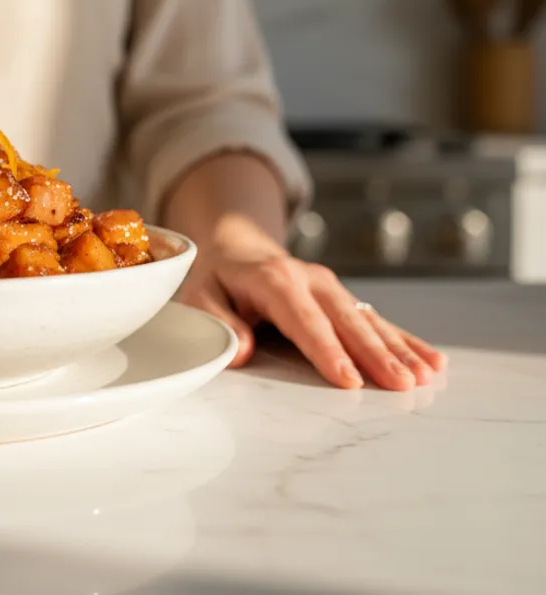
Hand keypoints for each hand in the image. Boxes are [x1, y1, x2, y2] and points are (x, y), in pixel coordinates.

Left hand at [176, 215, 446, 389]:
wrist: (238, 248)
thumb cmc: (218, 279)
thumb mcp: (200, 294)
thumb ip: (219, 322)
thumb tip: (241, 353)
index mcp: (274, 279)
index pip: (304, 319)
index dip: (327, 350)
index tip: (348, 380)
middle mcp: (310, 280)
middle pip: (346, 321)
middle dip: (375, 354)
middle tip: (401, 385)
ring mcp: (332, 288)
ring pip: (369, 321)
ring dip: (399, 350)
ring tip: (426, 376)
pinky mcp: (345, 298)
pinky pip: (379, 321)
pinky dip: (406, 341)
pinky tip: (433, 360)